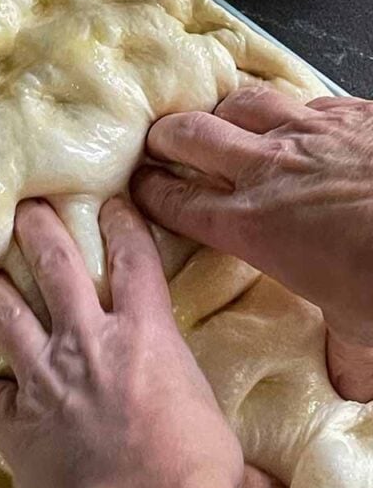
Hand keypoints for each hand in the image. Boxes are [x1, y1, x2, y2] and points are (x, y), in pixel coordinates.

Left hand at [0, 197, 284, 487]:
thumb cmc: (196, 475)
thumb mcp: (223, 449)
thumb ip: (229, 455)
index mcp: (146, 335)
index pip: (134, 260)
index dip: (122, 225)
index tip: (110, 204)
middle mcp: (89, 342)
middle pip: (56, 266)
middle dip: (39, 230)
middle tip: (27, 211)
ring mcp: (45, 376)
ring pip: (8, 316)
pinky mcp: (15, 418)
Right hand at [132, 86, 372, 401]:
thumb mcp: (364, 331)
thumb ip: (344, 355)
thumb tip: (348, 387)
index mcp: (251, 225)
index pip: (177, 200)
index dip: (149, 192)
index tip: (137, 189)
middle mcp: (267, 171)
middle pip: (190, 135)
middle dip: (165, 138)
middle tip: (160, 145)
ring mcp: (308, 134)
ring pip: (241, 103)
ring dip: (223, 112)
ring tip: (222, 122)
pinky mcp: (350, 112)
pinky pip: (302, 100)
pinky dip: (288, 110)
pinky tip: (299, 124)